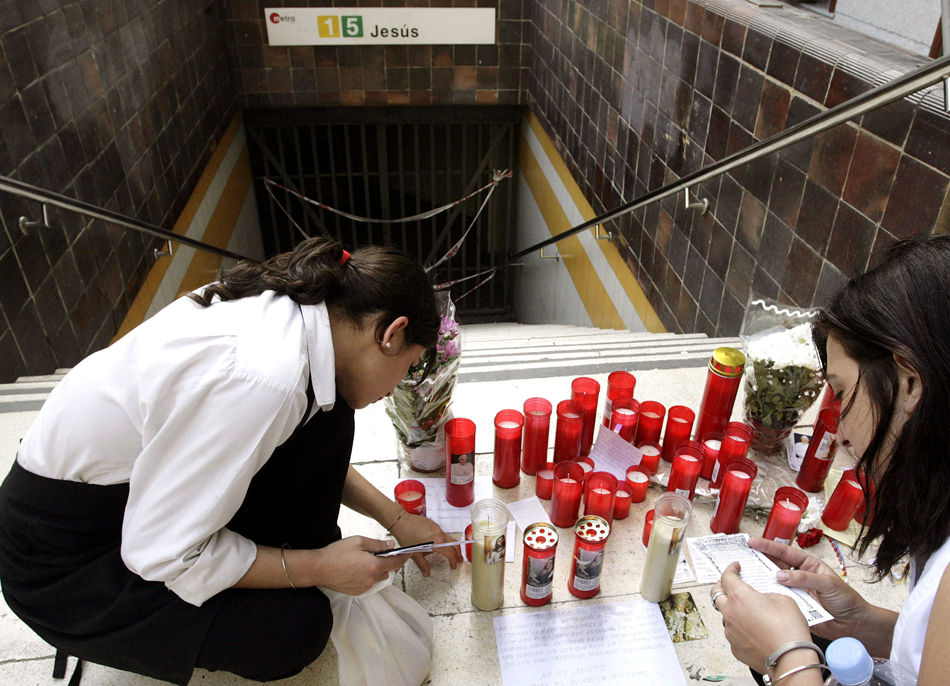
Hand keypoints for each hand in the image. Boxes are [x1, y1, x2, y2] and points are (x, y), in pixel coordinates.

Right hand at [312, 536, 409, 595]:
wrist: (319, 569)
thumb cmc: (336, 554)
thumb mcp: (359, 542)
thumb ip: (378, 544)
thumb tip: (390, 546)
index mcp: (374, 566)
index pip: (396, 562)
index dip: (403, 557)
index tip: (407, 553)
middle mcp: (372, 579)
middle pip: (388, 571)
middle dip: (388, 563)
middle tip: (380, 554)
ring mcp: (364, 587)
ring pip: (378, 578)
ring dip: (378, 570)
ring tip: (366, 561)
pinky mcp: (357, 591)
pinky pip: (369, 583)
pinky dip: (368, 577)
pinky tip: (358, 569)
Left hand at [392, 513, 460, 575]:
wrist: (401, 521)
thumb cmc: (406, 536)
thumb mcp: (414, 554)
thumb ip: (422, 564)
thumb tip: (426, 573)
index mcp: (437, 542)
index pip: (450, 553)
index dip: (454, 560)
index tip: (454, 566)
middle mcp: (439, 534)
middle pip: (454, 543)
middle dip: (458, 553)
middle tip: (459, 560)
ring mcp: (437, 527)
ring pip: (448, 537)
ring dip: (451, 545)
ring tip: (448, 552)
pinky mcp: (433, 524)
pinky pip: (441, 533)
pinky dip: (443, 539)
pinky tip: (435, 543)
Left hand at [712, 561, 812, 673]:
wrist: (791, 660)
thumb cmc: (789, 631)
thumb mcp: (784, 600)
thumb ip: (768, 595)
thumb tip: (763, 598)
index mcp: (740, 597)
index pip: (727, 577)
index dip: (730, 570)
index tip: (735, 568)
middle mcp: (730, 613)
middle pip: (716, 594)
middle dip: (722, 587)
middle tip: (731, 585)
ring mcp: (730, 632)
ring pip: (725, 615)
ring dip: (733, 610)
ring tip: (748, 612)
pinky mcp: (735, 647)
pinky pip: (733, 634)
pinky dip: (740, 629)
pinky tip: (754, 631)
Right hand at [749, 537, 869, 641]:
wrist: (854, 625)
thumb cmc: (847, 600)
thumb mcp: (828, 584)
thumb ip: (805, 578)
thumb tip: (781, 575)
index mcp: (808, 565)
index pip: (785, 553)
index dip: (768, 547)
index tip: (753, 542)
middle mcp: (799, 576)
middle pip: (776, 566)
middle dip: (760, 560)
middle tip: (743, 556)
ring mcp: (795, 591)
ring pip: (775, 583)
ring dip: (762, 579)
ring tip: (746, 575)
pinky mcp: (794, 606)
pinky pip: (779, 600)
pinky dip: (770, 597)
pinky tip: (759, 595)